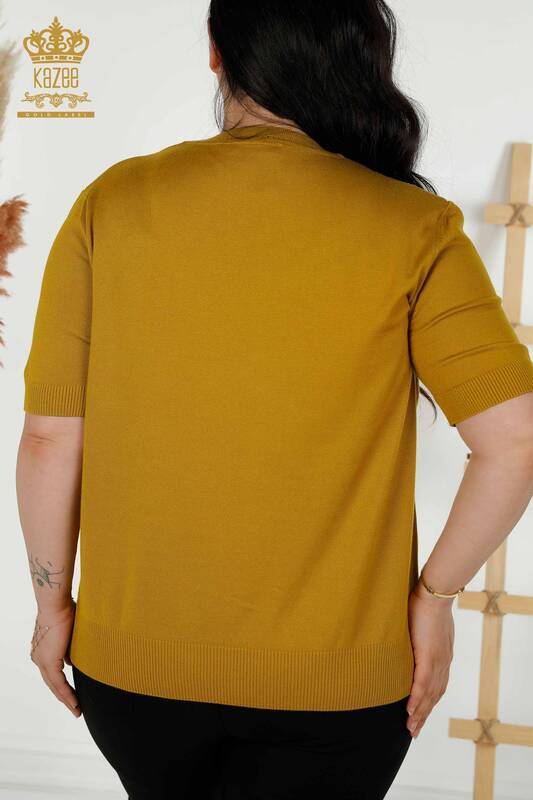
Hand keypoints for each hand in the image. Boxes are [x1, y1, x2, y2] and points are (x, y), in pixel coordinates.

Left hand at [30, 599, 80, 717]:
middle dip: (64, 697)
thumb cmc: (65, 610)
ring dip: (67, 699)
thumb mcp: (70, 633)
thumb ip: (70, 649)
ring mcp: (42, 660)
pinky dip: (67, 694)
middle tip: (75, 708)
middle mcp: (39, 657)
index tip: (73, 693)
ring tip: (77, 710)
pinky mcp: (48, 661)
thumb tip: (72, 662)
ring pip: (54, 686)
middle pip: (52, 683)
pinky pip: (58, 683)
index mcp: (43, 650)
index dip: (62, 684)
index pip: (53, 672)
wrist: (56, 604)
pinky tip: (75, 703)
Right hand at [406, 580, 453, 737]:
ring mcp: (437, 661)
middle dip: (424, 716)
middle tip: (413, 731)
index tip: (421, 715)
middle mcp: (442, 663)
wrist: (435, 594)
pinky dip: (416, 699)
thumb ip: (420, 636)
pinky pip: (421, 684)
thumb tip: (409, 638)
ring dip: (419, 713)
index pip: (437, 686)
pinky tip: (409, 710)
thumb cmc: (427, 603)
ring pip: (429, 695)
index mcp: (442, 656)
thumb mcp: (426, 624)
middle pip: (434, 696)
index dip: (429, 702)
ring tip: (410, 728)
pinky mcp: (428, 657)